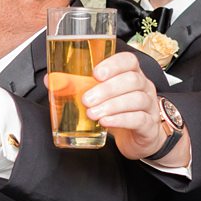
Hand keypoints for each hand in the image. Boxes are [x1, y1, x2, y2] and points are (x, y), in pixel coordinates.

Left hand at [82, 51, 181, 166]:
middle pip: (132, 80)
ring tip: (92, 113)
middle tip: (86, 100)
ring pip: (136, 99)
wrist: (137, 139)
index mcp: (132, 74)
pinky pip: (139, 119)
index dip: (113, 64)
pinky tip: (106, 122)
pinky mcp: (149, 126)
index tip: (95, 73)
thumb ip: (76, 87)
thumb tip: (50, 79)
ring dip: (112, 105)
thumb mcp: (99, 98)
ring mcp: (150, 106)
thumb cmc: (117, 112)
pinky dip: (120, 119)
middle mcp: (144, 87)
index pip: (128, 61)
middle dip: (107, 89)